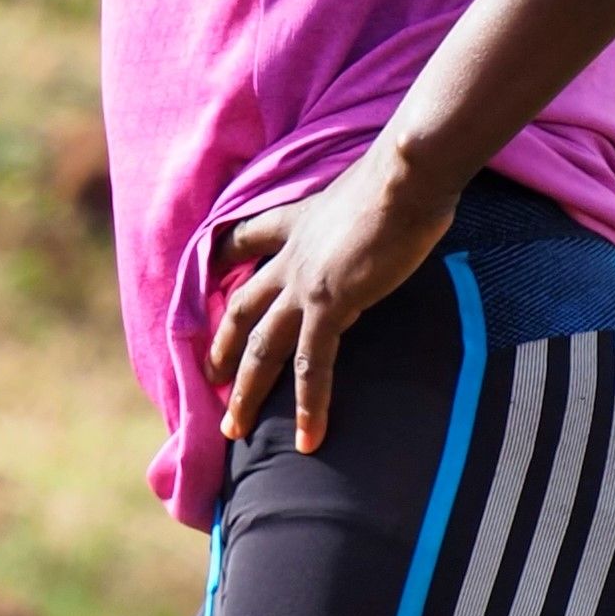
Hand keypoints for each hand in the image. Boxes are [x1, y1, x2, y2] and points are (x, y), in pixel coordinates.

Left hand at [208, 142, 460, 452]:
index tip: (207, 276)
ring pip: (261, 346)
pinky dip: (309, 405)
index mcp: (296, 220)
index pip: (243, 240)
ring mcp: (304, 283)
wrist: (407, 175)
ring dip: (246, 389)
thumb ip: (364, 213)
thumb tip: (390, 216)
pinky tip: (307, 440)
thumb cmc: (404, 175)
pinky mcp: (329, 304)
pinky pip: (310, 365)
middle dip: (221, 346)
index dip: (222, 260)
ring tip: (232, 428)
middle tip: (207, 378)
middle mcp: (290, 255)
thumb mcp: (369, 191)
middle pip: (242, 308)